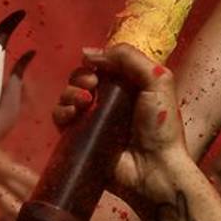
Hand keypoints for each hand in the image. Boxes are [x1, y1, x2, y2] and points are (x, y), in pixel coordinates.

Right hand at [52, 44, 190, 204]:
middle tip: (92, 87)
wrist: (154, 168)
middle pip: (81, 79)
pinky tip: (72, 115)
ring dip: (69, 93)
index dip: (95, 62)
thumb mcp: (157, 80)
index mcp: (127, 86)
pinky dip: (61, 112)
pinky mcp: (79, 139)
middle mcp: (108, 101)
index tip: (97, 68)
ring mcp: (92, 121)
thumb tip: (88, 52)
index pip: (101, 65)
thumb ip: (129, 57)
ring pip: (67, 96)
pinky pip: (60, 119)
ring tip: (83, 103)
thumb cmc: (160, 125)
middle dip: (80, 77)